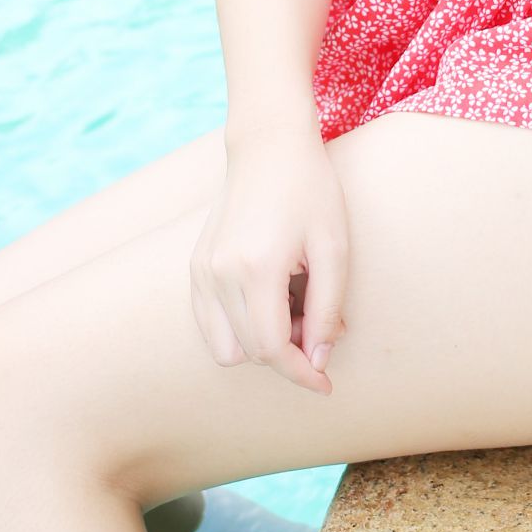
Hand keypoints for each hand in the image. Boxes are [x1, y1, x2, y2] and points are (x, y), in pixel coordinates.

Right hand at [188, 119, 347, 393]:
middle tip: (319, 324)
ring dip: (260, 346)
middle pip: (250, 353)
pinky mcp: (196, 267)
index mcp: (255, 268)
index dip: (302, 374)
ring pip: (225, 347)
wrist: (269, 147)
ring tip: (292, 311)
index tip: (326, 384)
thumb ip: (327, 308)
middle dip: (289, 355)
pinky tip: (269, 304)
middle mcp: (219, 274)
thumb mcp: (334, 249)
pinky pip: (209, 325)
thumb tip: (319, 360)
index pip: (272, 349)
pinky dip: (238, 330)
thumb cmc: (310, 191)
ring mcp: (201, 271)